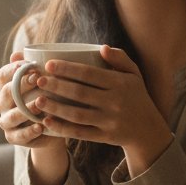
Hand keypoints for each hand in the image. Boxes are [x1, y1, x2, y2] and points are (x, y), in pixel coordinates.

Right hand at [0, 52, 65, 151]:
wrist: (52, 127)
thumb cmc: (47, 97)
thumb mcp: (44, 81)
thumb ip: (34, 67)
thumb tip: (19, 53)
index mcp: (6, 86)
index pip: (3, 75)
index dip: (13, 69)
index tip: (28, 64)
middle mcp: (2, 103)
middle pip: (7, 93)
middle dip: (21, 85)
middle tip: (38, 79)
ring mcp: (6, 121)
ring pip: (11, 115)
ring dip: (25, 109)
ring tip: (39, 103)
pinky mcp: (13, 137)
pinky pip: (18, 136)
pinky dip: (29, 131)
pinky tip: (40, 127)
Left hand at [30, 46, 171, 173]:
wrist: (148, 130)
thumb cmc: (136, 97)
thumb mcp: (134, 75)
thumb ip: (120, 58)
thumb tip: (102, 47)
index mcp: (120, 83)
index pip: (90, 74)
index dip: (68, 69)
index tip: (49, 65)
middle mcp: (115, 102)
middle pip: (80, 93)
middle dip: (57, 86)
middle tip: (38, 80)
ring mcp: (109, 121)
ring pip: (78, 115)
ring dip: (56, 108)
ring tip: (37, 100)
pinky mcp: (104, 137)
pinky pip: (81, 132)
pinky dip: (63, 128)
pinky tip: (47, 121)